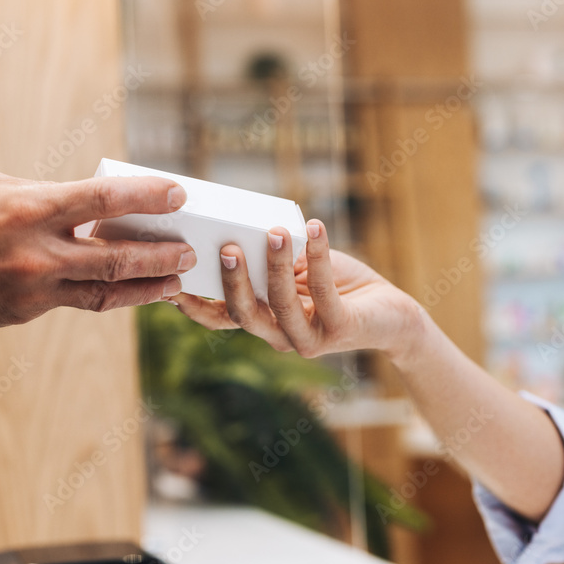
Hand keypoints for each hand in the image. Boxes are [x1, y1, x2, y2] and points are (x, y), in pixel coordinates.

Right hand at [0, 171, 196, 350]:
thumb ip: (45, 197)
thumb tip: (86, 206)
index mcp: (28, 209)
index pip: (103, 200)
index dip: (148, 196)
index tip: (179, 193)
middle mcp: (37, 253)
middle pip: (116, 256)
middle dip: (161, 254)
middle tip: (190, 250)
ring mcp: (33, 289)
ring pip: (105, 291)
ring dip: (147, 287)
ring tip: (175, 281)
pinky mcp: (27, 311)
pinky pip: (77, 301)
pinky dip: (106, 294)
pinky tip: (128, 289)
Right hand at [172, 220, 423, 360]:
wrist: (391, 313)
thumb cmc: (341, 286)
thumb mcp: (300, 269)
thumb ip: (274, 259)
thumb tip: (251, 225)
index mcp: (263, 320)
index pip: (220, 318)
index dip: (194, 305)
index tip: (172, 280)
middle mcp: (280, 336)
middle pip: (244, 315)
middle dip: (232, 282)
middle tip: (226, 247)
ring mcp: (309, 338)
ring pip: (281, 305)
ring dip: (274, 267)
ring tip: (272, 233)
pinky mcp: (340, 329)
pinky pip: (323, 291)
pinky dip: (318, 256)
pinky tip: (316, 228)